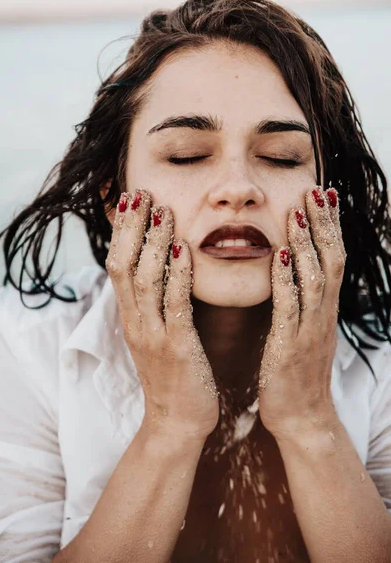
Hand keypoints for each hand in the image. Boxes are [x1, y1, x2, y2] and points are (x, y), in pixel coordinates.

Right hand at [105, 189, 218, 442]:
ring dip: (154, 242)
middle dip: (132, 227)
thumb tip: (160, 270)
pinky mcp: (176, 348)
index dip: (124, 230)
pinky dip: (177, 274)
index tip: (134, 199)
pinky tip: (185, 249)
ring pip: (144, 279)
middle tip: (142, 192)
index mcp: (132, 317)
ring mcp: (153, 335)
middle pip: (123, 264)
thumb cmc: (174, 375)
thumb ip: (156, 303)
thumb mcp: (157, 334)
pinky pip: (174, 305)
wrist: (178, 423)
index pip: (118, 264)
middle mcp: (136, 321)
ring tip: (164, 210)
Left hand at [257, 185, 345, 440]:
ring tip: (299, 211)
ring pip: (316, 278)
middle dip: (323, 224)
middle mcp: (322, 315)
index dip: (328, 227)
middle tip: (316, 190)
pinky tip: (279, 256)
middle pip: (330, 260)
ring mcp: (309, 331)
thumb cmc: (296, 375)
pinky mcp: (290, 348)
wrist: (303, 420)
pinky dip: (287, 280)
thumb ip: (300, 303)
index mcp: (323, 311)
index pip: (332, 259)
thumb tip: (291, 273)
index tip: (322, 195)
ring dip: (308, 243)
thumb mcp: (302, 332)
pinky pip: (290, 308)